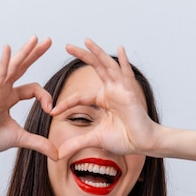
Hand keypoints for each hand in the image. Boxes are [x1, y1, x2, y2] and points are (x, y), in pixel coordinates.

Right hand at [0, 36, 57, 159]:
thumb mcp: (21, 139)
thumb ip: (39, 143)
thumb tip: (57, 154)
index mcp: (10, 98)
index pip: (33, 89)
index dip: (46, 97)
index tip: (51, 110)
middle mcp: (4, 89)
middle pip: (23, 67)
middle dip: (35, 54)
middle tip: (48, 40)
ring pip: (14, 66)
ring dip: (26, 52)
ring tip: (36, 39)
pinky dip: (5, 61)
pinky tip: (8, 48)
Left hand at [51, 39, 161, 158]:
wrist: (143, 144)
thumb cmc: (124, 139)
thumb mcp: (94, 139)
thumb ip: (76, 144)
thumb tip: (58, 154)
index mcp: (103, 100)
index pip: (80, 97)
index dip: (66, 103)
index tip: (52, 111)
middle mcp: (112, 91)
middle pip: (95, 68)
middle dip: (82, 56)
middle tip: (67, 45)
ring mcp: (121, 89)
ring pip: (107, 66)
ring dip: (97, 53)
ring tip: (86, 41)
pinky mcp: (130, 93)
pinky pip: (126, 74)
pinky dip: (123, 62)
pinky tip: (120, 49)